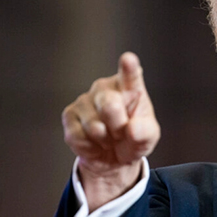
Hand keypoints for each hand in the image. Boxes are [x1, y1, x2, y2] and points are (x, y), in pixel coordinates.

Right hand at [62, 52, 159, 209]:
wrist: (114, 157)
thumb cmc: (134, 139)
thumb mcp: (148, 138)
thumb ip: (145, 132)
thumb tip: (132, 128)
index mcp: (129, 87)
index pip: (129, 76)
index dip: (128, 68)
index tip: (128, 59)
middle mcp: (105, 88)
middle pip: (109, 106)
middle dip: (118, 127)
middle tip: (122, 133)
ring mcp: (84, 100)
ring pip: (94, 126)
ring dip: (104, 140)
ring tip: (109, 138)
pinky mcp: (69, 115)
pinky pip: (78, 137)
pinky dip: (90, 148)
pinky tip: (95, 143)